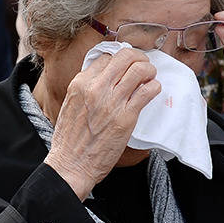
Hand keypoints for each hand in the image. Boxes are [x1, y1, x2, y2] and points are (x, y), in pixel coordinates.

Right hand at [44, 48, 160, 199]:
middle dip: (138, 57)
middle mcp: (96, 88)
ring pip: (139, 70)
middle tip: (143, 65)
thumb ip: (85, 88)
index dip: (120, 58)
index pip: (106, 57)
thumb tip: (103, 77)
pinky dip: (154, 87)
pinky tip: (152, 90)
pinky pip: (147, 91)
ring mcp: (112, 102)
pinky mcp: (126, 117)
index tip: (126, 65)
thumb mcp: (70, 104)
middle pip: (125, 57)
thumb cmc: (69, 139)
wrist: (71, 165)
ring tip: (150, 77)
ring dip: (149, 70)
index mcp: (80, 83)